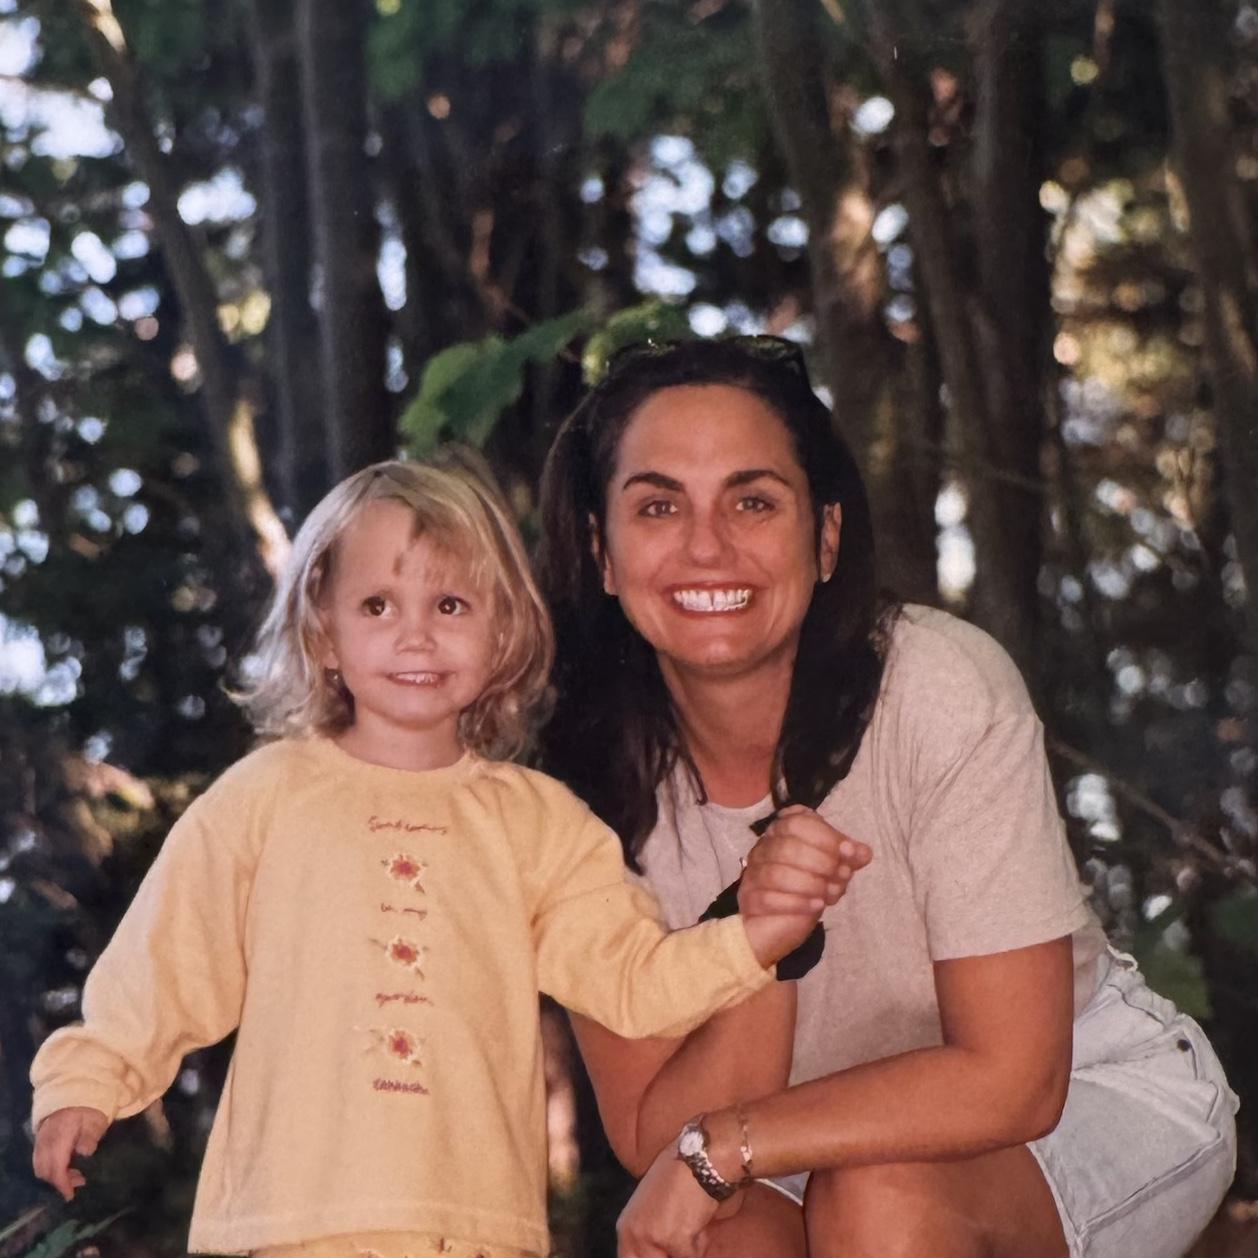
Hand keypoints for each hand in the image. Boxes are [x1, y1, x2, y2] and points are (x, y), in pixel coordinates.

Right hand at [32, 1106, 108, 1200]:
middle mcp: (45, 1140)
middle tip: (79, 1182)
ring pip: (40, 1167)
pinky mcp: (39, 1140)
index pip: (56, 1166)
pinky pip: (39, 1160)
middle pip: (45, 1170)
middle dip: (59, 1181)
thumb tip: (85, 1153)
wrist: (73, 1091)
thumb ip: (90, 1136)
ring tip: (75, 1174)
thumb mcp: (95, 1120)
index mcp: (60, 1136)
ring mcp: (40, 1140)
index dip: (63, 1183)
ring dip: (55, 1175)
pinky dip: (50, 1168)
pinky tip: (66, 1166)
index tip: (71, 1194)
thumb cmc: (88, 1109)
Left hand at [617, 1141, 721, 1257]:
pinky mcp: (674, 1239)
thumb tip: (658, 1252)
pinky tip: (698, 1217)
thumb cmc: (678, 1178)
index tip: (664, 1250)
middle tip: (679, 1239)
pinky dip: (700, 1242)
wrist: (698, 1160)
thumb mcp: (651, 1209)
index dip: (648, 1257)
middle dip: (671, 1252)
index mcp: (626, 1228)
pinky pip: (692, 1256)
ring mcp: (651, 1238)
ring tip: (689, 1224)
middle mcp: (633, 1235)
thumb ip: (648, 1236)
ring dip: (686, 1250)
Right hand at [739, 806, 870, 967]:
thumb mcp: (832, 872)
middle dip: (820, 862)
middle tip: (840, 877)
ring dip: (809, 884)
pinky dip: (796, 903)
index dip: (826, 836)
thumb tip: (863, 853)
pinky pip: (768, 898)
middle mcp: (764, 848)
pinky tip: (815, 906)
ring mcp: (753, 873)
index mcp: (783, 832)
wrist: (778, 926)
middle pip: (786, 847)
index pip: (797, 821)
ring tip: (828, 895)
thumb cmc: (806, 891)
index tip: (849, 851)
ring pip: (776, 873)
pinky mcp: (750, 898)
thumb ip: (847, 860)